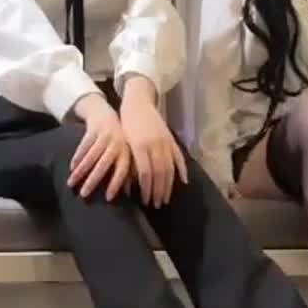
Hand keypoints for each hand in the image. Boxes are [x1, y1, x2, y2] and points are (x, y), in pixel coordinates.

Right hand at [67, 95, 131, 200]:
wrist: (105, 114)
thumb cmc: (116, 140)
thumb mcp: (124, 152)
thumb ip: (126, 171)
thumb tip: (127, 194)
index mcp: (126, 151)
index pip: (122, 170)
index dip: (116, 183)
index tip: (108, 198)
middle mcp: (117, 143)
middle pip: (103, 164)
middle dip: (93, 180)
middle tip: (83, 195)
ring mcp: (104, 135)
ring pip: (91, 156)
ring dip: (80, 171)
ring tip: (71, 184)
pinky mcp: (93, 129)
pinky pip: (84, 146)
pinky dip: (77, 157)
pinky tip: (71, 168)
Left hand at [119, 80, 186, 207]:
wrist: (138, 103)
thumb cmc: (126, 124)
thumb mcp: (124, 142)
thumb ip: (129, 161)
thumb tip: (129, 185)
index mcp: (140, 146)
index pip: (145, 173)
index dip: (146, 189)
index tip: (145, 201)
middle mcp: (155, 145)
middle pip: (159, 173)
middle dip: (158, 191)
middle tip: (156, 204)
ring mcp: (165, 142)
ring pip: (170, 167)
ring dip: (168, 186)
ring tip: (166, 198)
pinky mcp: (171, 139)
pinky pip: (179, 157)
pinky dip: (182, 170)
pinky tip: (183, 182)